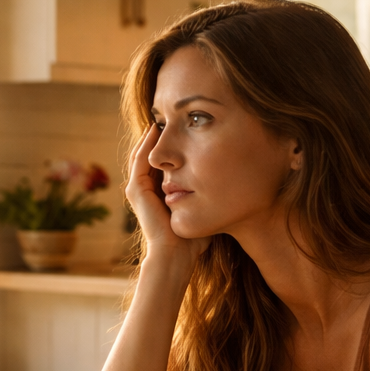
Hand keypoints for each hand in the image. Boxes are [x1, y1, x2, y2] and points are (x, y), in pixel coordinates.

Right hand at [125, 125, 206, 268]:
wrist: (176, 255)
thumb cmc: (193, 238)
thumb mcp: (203, 208)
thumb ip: (210, 195)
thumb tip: (233, 180)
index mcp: (158, 192)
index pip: (163, 161)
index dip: (172, 143)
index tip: (187, 127)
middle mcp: (146, 189)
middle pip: (150, 153)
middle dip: (160, 134)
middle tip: (171, 114)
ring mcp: (138, 189)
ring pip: (142, 153)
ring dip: (151, 134)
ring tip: (162, 116)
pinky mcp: (135, 190)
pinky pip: (139, 160)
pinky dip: (146, 144)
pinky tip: (156, 129)